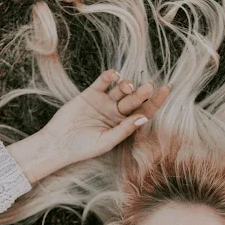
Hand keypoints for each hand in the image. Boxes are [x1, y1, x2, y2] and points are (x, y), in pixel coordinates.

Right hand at [39, 69, 170, 164]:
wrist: (58, 143)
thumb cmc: (84, 148)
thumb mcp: (106, 141)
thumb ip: (125, 129)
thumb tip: (144, 117)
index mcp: (124, 125)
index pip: (144, 111)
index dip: (155, 101)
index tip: (166, 90)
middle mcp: (116, 112)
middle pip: (133, 100)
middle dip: (141, 93)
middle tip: (149, 86)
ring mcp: (104, 102)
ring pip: (120, 89)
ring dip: (126, 85)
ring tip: (127, 86)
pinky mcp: (90, 94)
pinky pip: (103, 82)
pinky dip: (109, 77)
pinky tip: (114, 75)